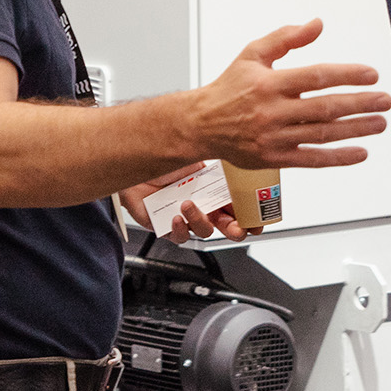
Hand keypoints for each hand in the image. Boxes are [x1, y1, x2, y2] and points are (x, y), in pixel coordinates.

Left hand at [119, 163, 252, 242]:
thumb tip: (238, 154)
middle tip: (236, 228)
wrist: (132, 164)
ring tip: (188, 205)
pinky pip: (178, 237)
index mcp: (214, 190)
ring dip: (200, 221)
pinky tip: (176, 216)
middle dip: (236, 230)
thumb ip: (218, 163)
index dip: (251, 216)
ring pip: (203, 231)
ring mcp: (185, 216)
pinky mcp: (165, 226)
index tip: (258, 220)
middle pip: (226, 226)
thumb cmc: (162, 158)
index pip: (239, 207)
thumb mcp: (196, 156)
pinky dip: (180, 229)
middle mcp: (202, 204)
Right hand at [181, 18, 390, 169]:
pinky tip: (360, 152)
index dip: (347, 75)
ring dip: (356, 129)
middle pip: (325, 107)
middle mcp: (273, 111)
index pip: (316, 76)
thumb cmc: (229, 88)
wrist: (201, 125)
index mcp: (269, 83)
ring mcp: (275, 137)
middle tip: (384, 100)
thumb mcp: (253, 54)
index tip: (371, 74)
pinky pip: (312, 160)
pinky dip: (338, 158)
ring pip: (323, 134)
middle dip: (360, 103)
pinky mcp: (275, 157)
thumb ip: (286, 38)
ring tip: (380, 123)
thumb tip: (317, 24)